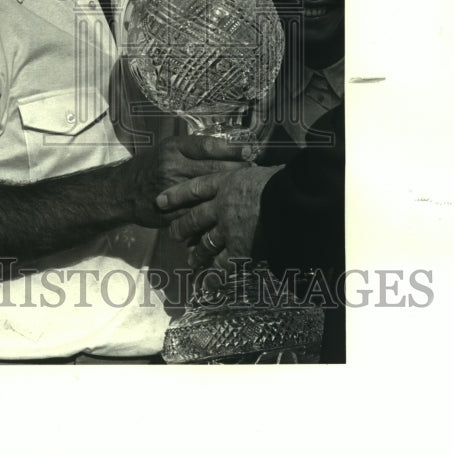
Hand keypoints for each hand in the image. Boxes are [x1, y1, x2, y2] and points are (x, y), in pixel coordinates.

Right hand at [123, 134, 243, 227]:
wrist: (122, 191)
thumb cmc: (150, 166)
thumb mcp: (167, 148)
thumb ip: (192, 149)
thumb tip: (227, 147)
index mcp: (173, 148)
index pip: (208, 146)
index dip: (232, 149)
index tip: (250, 151)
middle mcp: (173, 166)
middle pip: (214, 169)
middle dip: (238, 171)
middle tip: (255, 172)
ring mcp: (172, 190)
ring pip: (209, 191)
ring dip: (229, 191)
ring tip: (246, 190)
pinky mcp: (172, 211)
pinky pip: (198, 211)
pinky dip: (214, 210)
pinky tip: (228, 209)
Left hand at [156, 164, 281, 267]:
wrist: (292, 201)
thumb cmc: (283, 181)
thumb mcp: (262, 171)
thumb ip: (251, 178)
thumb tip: (257, 178)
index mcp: (227, 182)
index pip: (195, 188)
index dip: (177, 194)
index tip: (161, 200)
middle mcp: (221, 206)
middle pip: (195, 217)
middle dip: (181, 227)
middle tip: (172, 234)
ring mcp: (228, 229)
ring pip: (206, 243)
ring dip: (198, 253)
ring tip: (191, 260)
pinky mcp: (239, 249)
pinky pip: (223, 264)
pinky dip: (215, 275)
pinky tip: (209, 283)